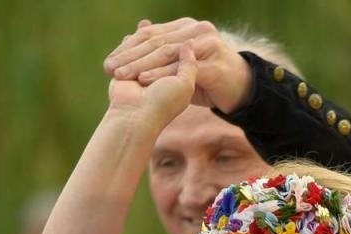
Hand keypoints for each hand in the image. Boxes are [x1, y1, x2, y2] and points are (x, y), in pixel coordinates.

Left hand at [104, 18, 253, 112]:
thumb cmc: (208, 77)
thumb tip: (135, 33)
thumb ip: (162, 48)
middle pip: (156, 42)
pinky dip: (162, 74)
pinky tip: (144, 80)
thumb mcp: (182, 62)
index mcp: (186, 27)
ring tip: (122, 74)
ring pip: (167, 53)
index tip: (109, 64)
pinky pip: (183, 69)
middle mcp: (197, 31)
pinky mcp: (214, 66)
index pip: (151, 35)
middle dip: (130, 56)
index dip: (128, 49)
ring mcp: (207, 45)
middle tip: (110, 68)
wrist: (241, 89)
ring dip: (141, 64)